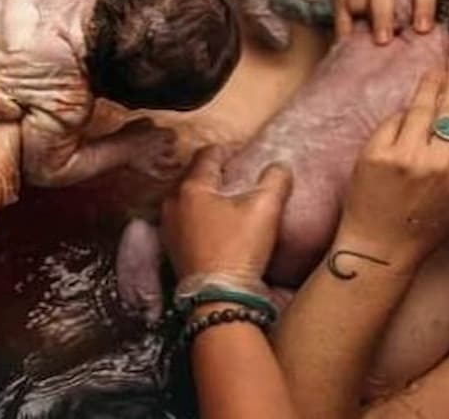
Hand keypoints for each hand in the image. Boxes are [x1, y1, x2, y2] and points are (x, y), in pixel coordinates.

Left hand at [161, 145, 292, 283]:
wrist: (218, 298)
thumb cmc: (240, 248)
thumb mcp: (266, 208)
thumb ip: (276, 179)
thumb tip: (279, 166)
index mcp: (191, 187)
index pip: (208, 154)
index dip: (229, 150)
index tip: (244, 153)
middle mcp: (172, 202)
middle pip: (195, 175)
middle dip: (216, 172)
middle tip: (238, 174)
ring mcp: (168, 226)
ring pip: (188, 198)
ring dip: (207, 195)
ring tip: (229, 199)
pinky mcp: (171, 247)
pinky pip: (185, 219)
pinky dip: (200, 214)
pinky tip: (217, 224)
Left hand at [338, 65, 448, 263]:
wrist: (382, 247)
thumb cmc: (430, 223)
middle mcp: (441, 163)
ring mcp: (407, 157)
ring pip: (423, 107)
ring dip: (432, 85)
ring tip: (437, 73)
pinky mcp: (377, 154)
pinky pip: (395, 120)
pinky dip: (404, 112)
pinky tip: (410, 103)